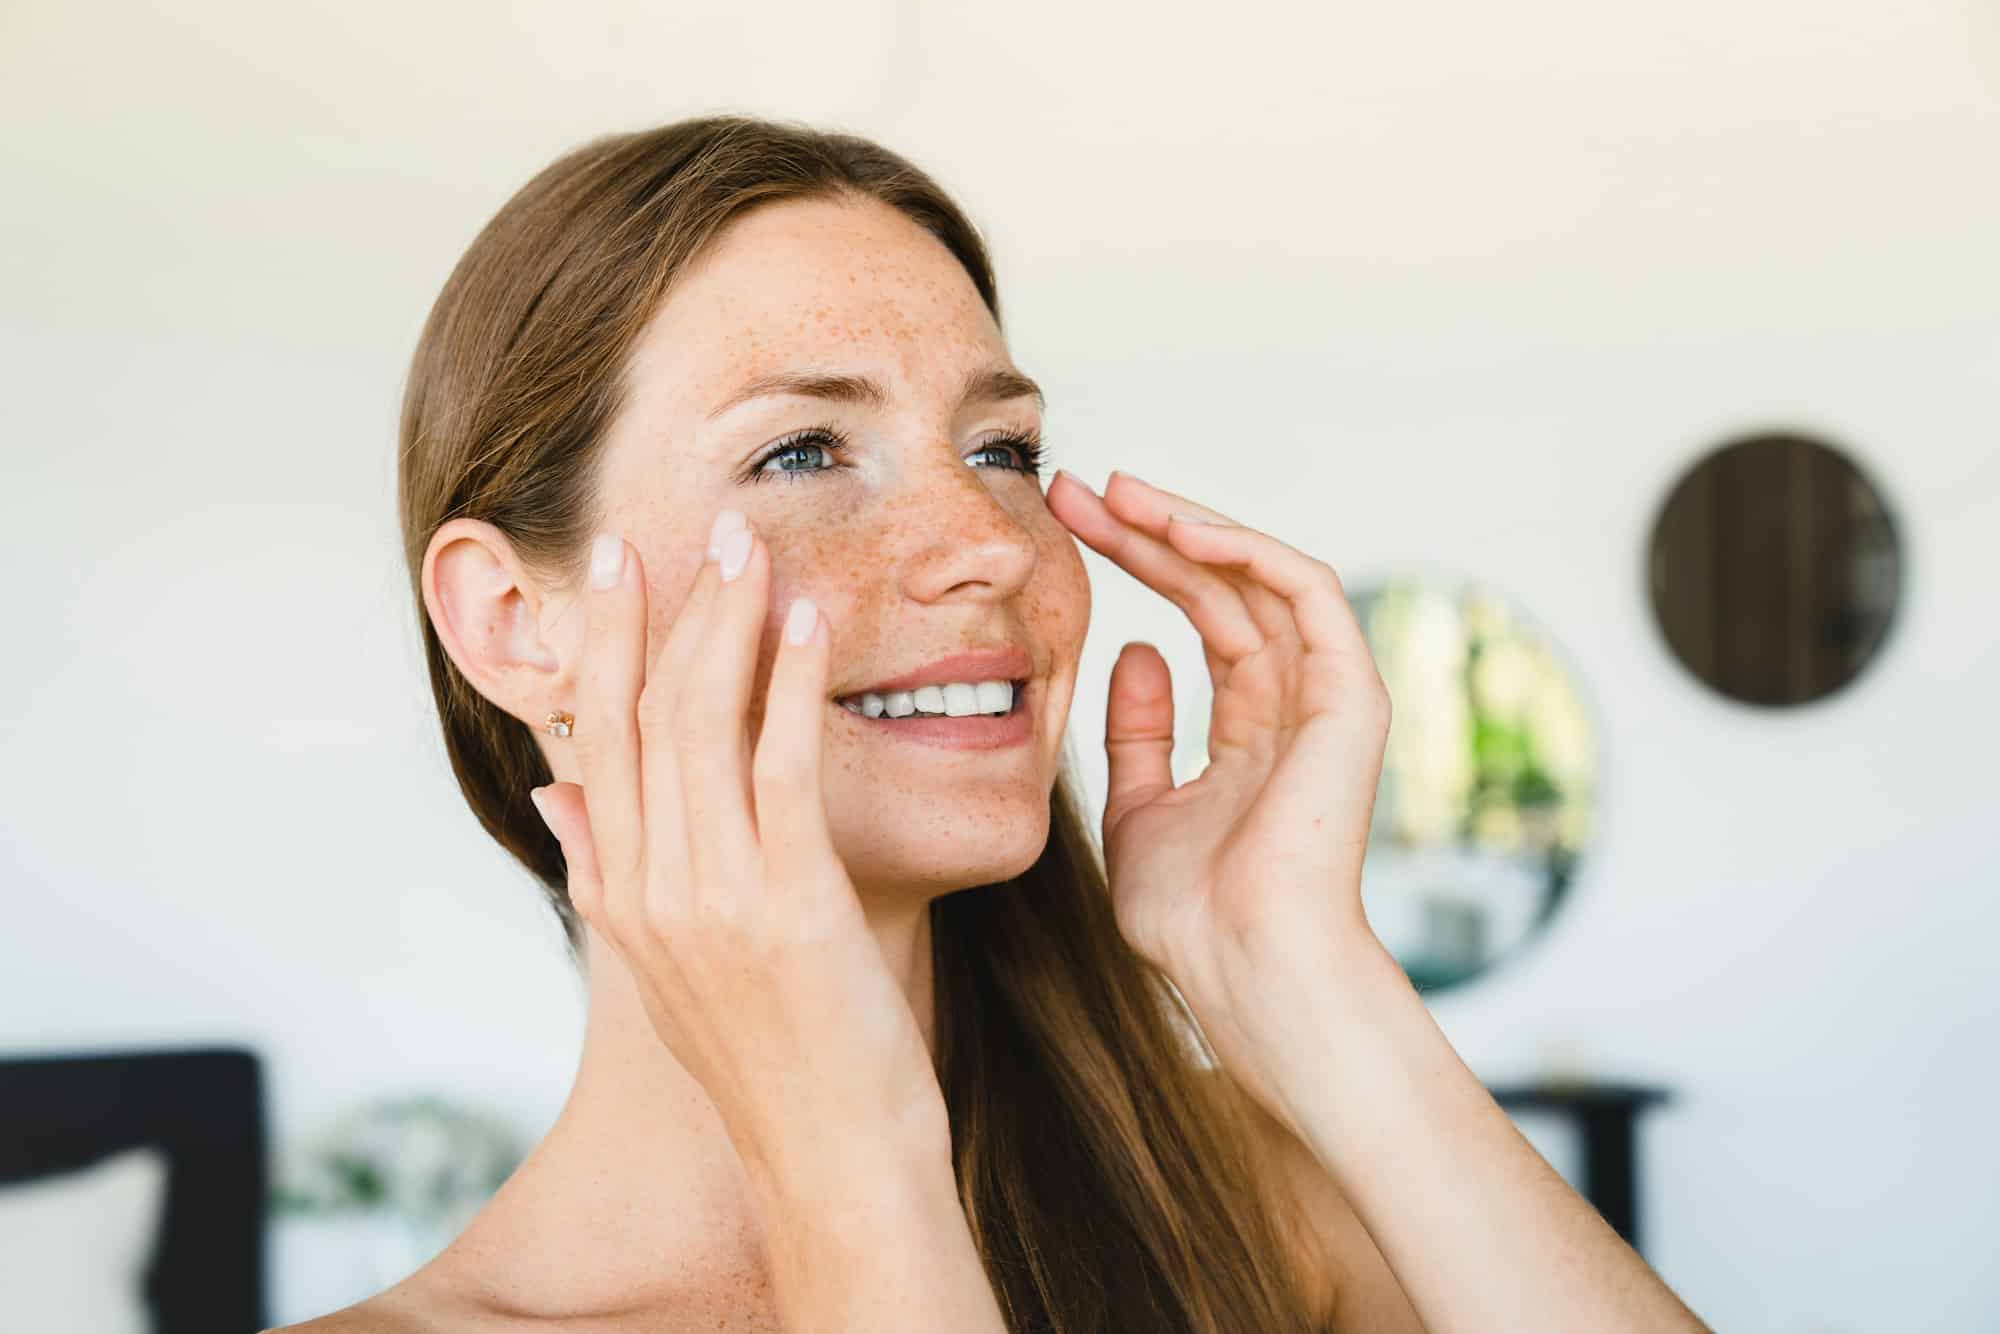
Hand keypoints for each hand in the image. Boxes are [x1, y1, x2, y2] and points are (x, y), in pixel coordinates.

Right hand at [527, 512, 947, 1176]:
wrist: (831, 1159)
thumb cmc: (771, 1058)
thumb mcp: (667, 966)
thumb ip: (609, 870)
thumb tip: (555, 792)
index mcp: (619, 894)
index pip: (593, 738)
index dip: (601, 643)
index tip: (616, 565)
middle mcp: (649, 887)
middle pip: (636, 714)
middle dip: (660, 609)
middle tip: (694, 526)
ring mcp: (714, 896)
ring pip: (699, 724)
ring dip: (727, 622)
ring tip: (752, 547)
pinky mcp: (790, 903)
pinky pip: (782, 765)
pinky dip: (791, 681)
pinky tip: (810, 622)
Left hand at [1047, 469, 1393, 1134]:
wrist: (1243, 968)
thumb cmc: (1192, 916)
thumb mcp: (1138, 809)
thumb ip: (1139, 732)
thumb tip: (1135, 650)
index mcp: (1254, 728)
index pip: (1199, 615)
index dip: (1136, 562)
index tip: (1067, 525)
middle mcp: (1295, 701)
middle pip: (1222, 584)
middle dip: (1148, 530)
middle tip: (1077, 487)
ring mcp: (1327, 696)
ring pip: (1259, 574)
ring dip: (1187, 524)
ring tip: (1114, 492)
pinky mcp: (1349, 695)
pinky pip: (1304, 591)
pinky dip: (1243, 549)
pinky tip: (1175, 529)